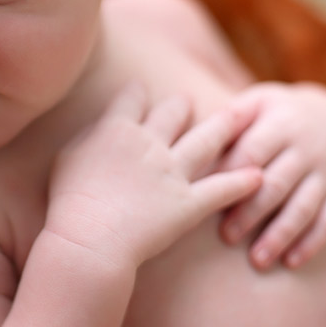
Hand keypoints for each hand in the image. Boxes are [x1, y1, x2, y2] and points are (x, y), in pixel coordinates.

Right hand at [45, 83, 261, 269]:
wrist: (91, 239)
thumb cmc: (69, 204)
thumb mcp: (67, 159)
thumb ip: (86, 139)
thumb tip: (97, 129)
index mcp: (117, 129)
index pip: (131, 98)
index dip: (137, 91)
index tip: (140, 87)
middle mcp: (149, 143)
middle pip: (174, 112)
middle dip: (182, 104)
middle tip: (189, 99)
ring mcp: (172, 171)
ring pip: (206, 140)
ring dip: (225, 126)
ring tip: (240, 116)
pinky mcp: (189, 203)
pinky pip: (222, 188)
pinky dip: (242, 182)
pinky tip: (258, 176)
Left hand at [217, 82, 325, 269]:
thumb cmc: (274, 113)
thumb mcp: (256, 103)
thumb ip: (229, 121)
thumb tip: (192, 144)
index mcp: (282, 123)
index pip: (254, 151)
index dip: (231, 175)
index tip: (206, 196)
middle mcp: (308, 148)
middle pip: (277, 184)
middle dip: (251, 212)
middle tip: (226, 236)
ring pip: (304, 206)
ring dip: (280, 235)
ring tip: (256, 260)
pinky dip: (311, 242)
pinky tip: (290, 262)